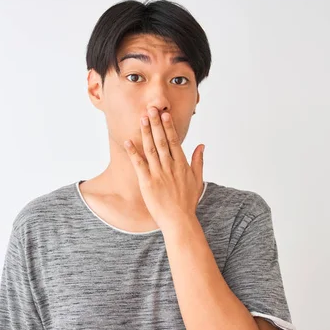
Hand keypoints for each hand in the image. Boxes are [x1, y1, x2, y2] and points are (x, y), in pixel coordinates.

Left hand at [123, 107, 204, 229]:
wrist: (178, 220)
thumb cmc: (187, 202)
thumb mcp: (197, 180)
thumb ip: (198, 161)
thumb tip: (201, 145)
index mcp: (181, 165)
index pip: (174, 141)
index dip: (168, 126)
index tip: (164, 114)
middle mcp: (170, 166)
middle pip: (161, 141)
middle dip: (156, 124)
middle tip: (151, 109)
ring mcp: (158, 174)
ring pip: (150, 149)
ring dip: (146, 133)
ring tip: (142, 119)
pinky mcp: (147, 182)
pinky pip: (139, 164)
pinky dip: (133, 152)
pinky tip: (128, 141)